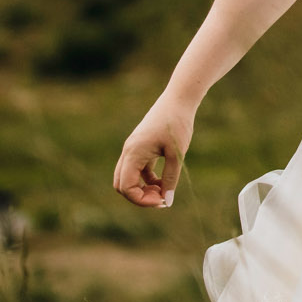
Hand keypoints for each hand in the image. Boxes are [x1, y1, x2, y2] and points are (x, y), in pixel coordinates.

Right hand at [113, 94, 195, 208]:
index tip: (162, 200)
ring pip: (128, 178)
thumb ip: (171, 178)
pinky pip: (137, 170)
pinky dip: (147, 179)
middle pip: (122, 185)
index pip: (126, 187)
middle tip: (162, 198)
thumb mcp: (177, 154)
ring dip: (143, 188)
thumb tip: (168, 201)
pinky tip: (163, 181)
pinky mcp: (140, 147)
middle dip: (139, 196)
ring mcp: (132, 149)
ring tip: (164, 190)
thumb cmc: (177, 124)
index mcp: (133, 154)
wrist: (178, 100)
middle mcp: (128, 152)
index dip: (141, 199)